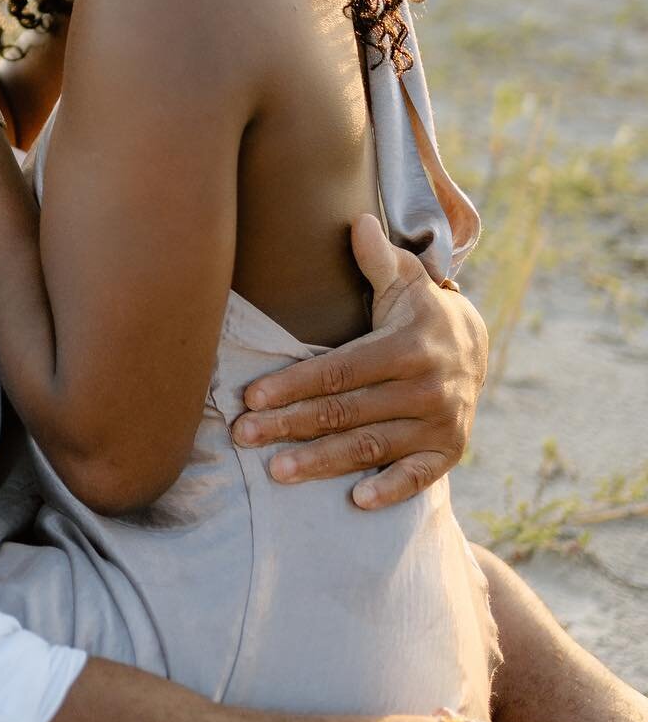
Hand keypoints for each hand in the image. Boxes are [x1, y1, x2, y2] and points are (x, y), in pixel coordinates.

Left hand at [231, 215, 487, 508]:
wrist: (477, 348)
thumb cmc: (418, 312)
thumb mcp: (405, 281)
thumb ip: (379, 259)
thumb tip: (357, 220)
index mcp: (407, 347)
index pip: (339, 370)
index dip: (294, 384)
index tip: (252, 397)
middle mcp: (425, 389)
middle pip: (345, 412)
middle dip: (291, 426)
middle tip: (243, 436)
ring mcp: (439, 424)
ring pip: (370, 447)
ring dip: (322, 462)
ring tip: (275, 472)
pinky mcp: (448, 452)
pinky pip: (418, 477)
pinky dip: (391, 490)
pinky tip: (356, 501)